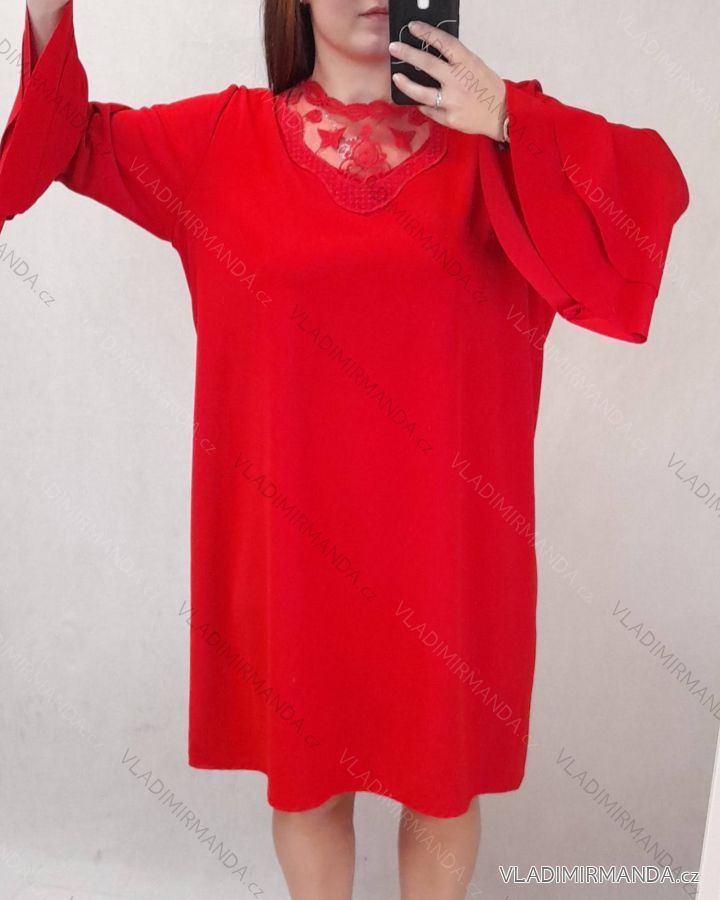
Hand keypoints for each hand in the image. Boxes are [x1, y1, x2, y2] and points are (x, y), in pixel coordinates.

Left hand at [388, 21, 506, 140]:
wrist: (501, 114)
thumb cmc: (486, 87)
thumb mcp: (475, 65)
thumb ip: (455, 60)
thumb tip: (431, 53)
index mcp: (467, 63)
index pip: (444, 43)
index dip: (427, 33)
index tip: (412, 27)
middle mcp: (458, 81)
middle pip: (428, 64)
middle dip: (408, 54)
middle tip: (394, 48)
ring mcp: (452, 102)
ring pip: (421, 93)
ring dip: (406, 84)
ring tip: (396, 77)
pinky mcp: (449, 119)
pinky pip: (429, 109)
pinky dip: (423, 103)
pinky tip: (419, 99)